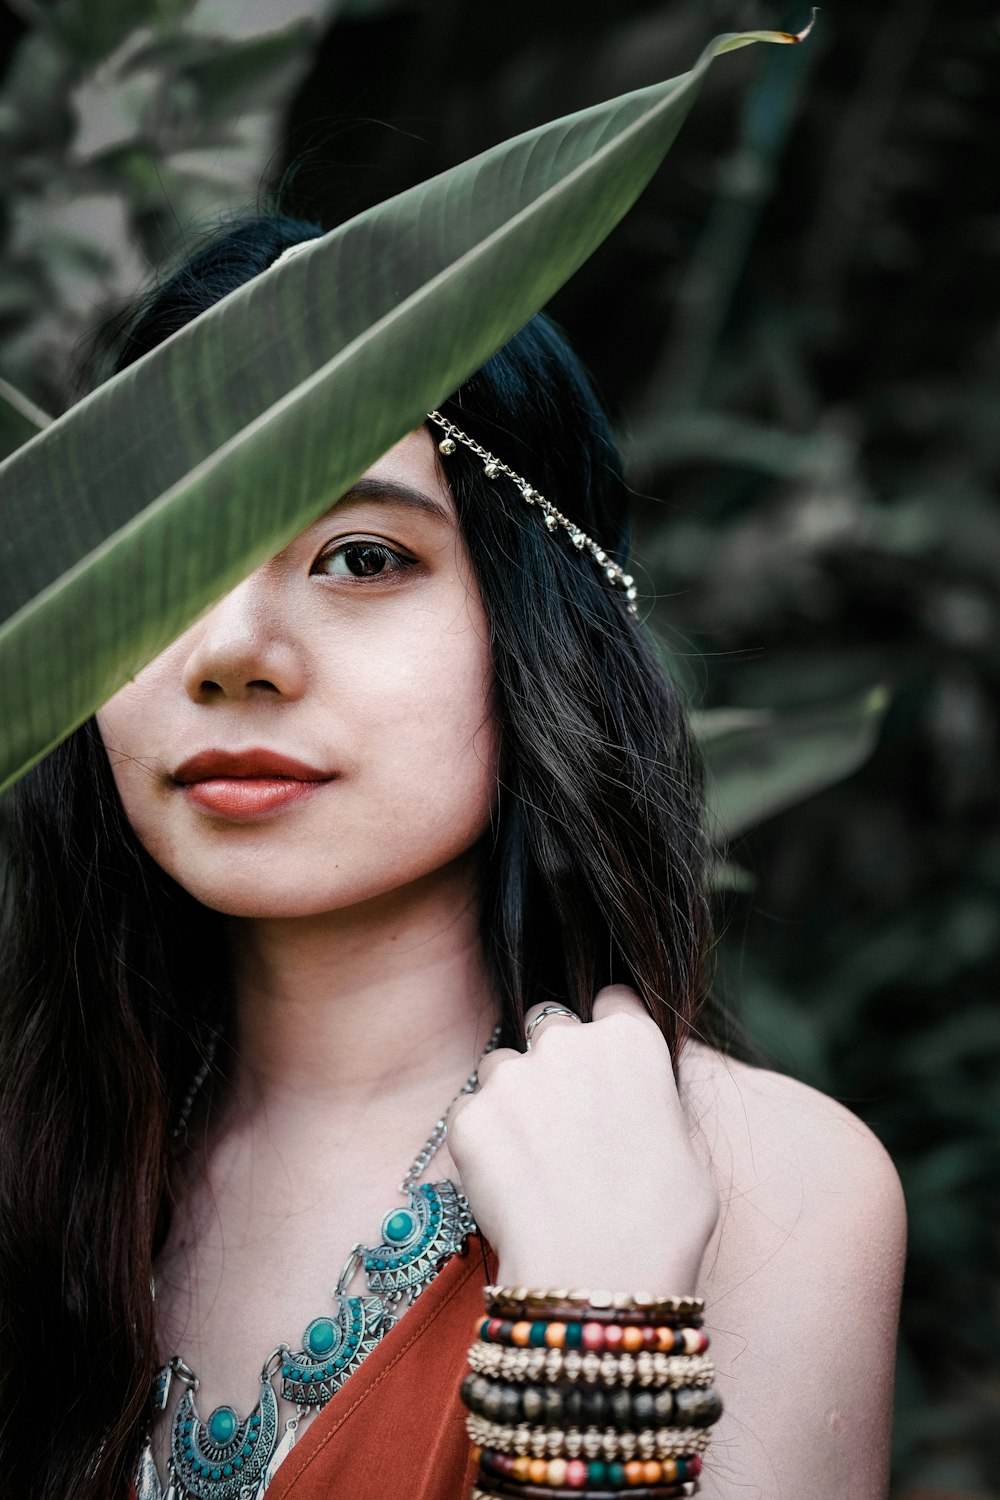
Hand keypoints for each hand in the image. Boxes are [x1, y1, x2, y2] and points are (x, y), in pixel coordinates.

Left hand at [447, 986, 719, 1292]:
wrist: (599, 1274)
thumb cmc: (662, 1224)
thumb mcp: (687, 1148)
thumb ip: (652, 1102)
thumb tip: (637, 1104)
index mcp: (631, 1039)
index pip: (612, 1000)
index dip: (607, 1032)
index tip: (603, 1066)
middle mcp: (568, 1041)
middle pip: (549, 1023)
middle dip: (553, 1059)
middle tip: (562, 1119)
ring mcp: (513, 1075)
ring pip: (501, 1067)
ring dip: (512, 1098)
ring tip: (532, 1160)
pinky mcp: (469, 1115)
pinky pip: (469, 1114)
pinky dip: (481, 1141)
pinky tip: (506, 1184)